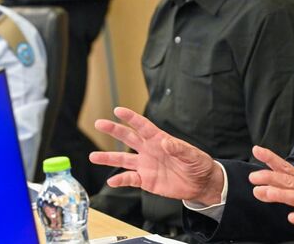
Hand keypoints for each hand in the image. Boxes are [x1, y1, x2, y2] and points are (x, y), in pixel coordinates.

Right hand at [89, 107, 223, 205]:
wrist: (200, 184)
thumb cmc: (198, 164)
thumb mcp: (192, 155)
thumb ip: (179, 149)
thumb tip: (166, 142)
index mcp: (159, 139)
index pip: (142, 126)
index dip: (130, 118)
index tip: (118, 110)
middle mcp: (149, 150)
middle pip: (128, 137)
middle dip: (113, 130)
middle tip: (99, 123)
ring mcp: (146, 165)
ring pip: (123, 159)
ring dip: (108, 158)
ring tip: (93, 156)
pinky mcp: (146, 180)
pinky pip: (130, 179)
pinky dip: (120, 180)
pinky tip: (111, 181)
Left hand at [248, 146, 293, 227]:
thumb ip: (280, 186)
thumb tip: (258, 187)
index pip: (284, 166)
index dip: (270, 158)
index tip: (256, 150)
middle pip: (288, 180)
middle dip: (270, 177)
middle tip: (254, 177)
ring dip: (282, 194)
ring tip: (267, 193)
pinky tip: (292, 217)